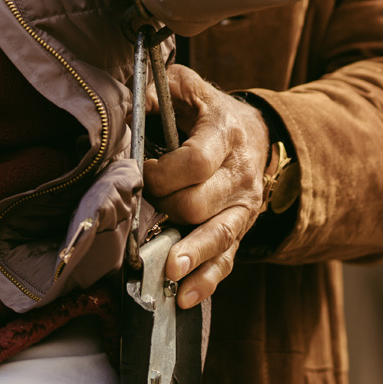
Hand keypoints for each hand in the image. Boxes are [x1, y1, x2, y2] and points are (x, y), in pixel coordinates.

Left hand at [143, 64, 273, 308]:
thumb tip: (125, 108)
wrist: (256, 132)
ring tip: (167, 271)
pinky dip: (206, 281)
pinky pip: (228, 260)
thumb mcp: (185, 87)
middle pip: (200, 203)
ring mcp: (243, 206)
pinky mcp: (241, 229)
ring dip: (191, 255)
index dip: (162, 173)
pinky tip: (185, 296)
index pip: (195, 161)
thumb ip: (155, 92)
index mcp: (225, 134)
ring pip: (219, 236)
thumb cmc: (207, 110)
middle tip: (145, 203)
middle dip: (165, 207)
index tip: (140, 171)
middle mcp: (240, 173)